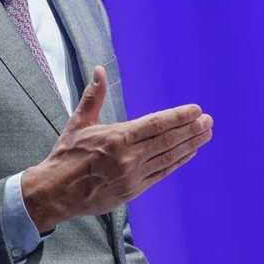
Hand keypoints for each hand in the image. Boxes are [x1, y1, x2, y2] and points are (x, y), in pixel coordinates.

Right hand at [21, 65, 212, 232]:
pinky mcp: (134, 190)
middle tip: (208, 120)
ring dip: (190, 145)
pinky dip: (178, 162)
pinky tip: (189, 153)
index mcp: (116, 138)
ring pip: (169, 157)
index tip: (196, 109)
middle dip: (191, 129)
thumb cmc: (66, 156)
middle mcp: (128, 157)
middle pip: (167, 140)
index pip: (156, 124)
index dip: (178, 117)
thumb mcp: (78, 123)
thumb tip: (98, 70)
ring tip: (206, 134)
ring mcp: (133, 176)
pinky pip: (162, 173)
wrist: (56, 192)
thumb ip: (93, 97)